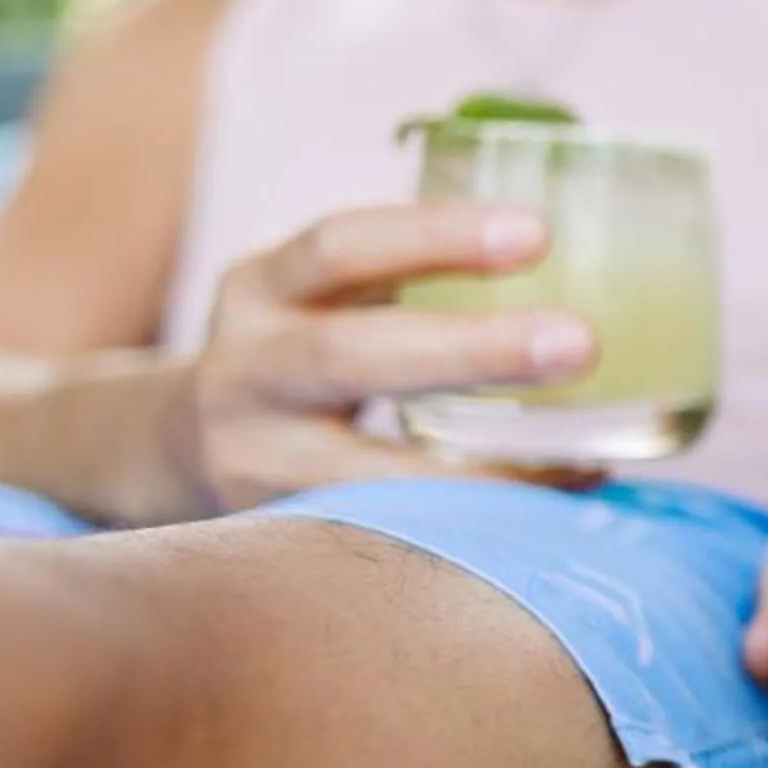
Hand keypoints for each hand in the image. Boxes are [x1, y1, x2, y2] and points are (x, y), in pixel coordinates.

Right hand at [166, 203, 595, 516]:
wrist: (178, 446)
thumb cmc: (300, 345)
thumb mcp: (321, 293)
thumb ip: (408, 275)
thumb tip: (589, 255)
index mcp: (260, 289)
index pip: (339, 249)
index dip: (433, 236)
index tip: (537, 233)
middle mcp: (243, 373)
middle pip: (347, 357)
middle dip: (470, 351)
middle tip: (580, 341)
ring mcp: (252, 464)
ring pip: (361, 472)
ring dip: (483, 469)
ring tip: (584, 456)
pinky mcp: (278, 534)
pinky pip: (381, 533)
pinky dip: (470, 525)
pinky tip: (549, 510)